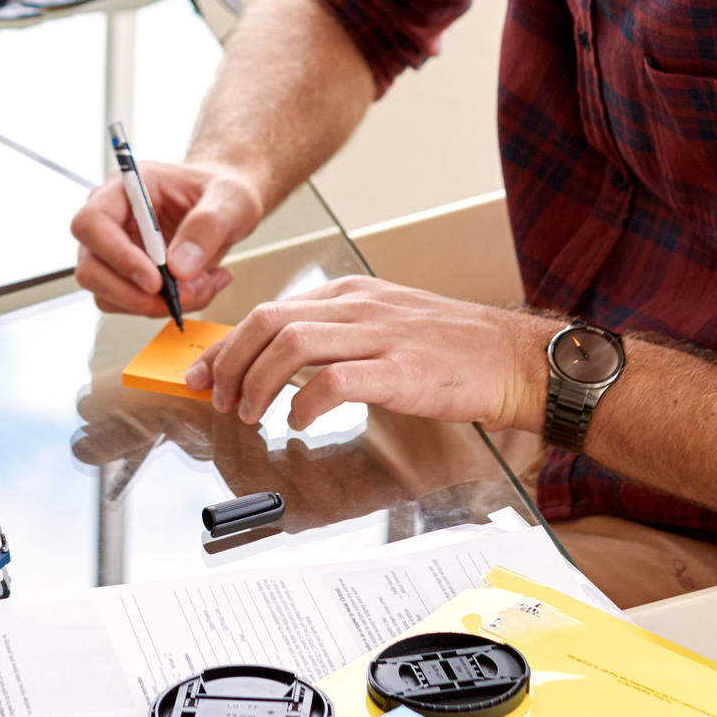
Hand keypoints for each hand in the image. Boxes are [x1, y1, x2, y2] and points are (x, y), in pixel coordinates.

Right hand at [71, 160, 261, 318]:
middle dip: (136, 293)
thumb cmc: (224, 190)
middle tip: (184, 294)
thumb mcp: (232, 199)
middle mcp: (111, 218)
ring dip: (156, 304)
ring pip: (108, 295)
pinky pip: (130, 304)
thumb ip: (207, 226)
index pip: (93, 222)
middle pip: (90, 267)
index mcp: (126, 187)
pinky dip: (165, 308)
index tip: (155, 280)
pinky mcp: (126, 276)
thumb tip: (178, 269)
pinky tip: (199, 288)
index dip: (116, 255)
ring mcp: (113, 250)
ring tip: (203, 285)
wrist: (227, 206)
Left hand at [190, 277, 552, 433]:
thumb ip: (333, 333)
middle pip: (268, 321)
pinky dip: (305, 403)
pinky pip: (335, 381)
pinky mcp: (401, 372)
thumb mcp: (382, 323)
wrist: (513, 360)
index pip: (268, 310)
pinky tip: (298, 422)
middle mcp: (358, 308)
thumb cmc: (450, 349)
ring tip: (249, 415)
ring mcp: (380, 337)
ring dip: (257, 383)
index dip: (226, 345)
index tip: (203, 373)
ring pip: (292, 345)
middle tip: (217, 398)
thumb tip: (278, 357)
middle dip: (230, 363)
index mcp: (349, 294)